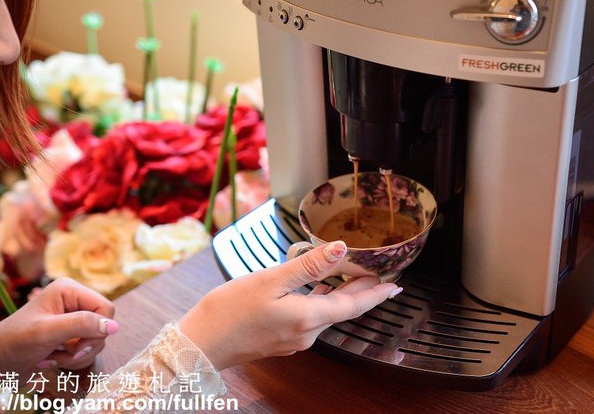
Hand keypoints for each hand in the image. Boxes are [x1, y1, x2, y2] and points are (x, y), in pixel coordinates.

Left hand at [0, 278, 116, 391]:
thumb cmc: (13, 342)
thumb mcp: (47, 332)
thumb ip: (82, 325)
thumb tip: (115, 326)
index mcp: (69, 290)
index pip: (106, 308)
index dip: (98, 329)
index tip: (79, 346)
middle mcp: (73, 302)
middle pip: (103, 326)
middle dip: (85, 346)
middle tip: (65, 354)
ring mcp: (72, 321)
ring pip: (96, 341)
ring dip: (76, 356)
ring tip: (52, 357)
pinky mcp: (69, 337)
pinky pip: (85, 351)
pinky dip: (70, 360)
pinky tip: (49, 359)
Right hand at [178, 241, 400, 369]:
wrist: (198, 344)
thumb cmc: (228, 312)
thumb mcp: (270, 280)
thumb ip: (308, 266)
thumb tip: (340, 249)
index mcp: (307, 318)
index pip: (353, 305)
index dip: (376, 294)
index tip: (395, 286)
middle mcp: (305, 334)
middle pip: (342, 310)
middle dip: (362, 292)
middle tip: (380, 276)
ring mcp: (292, 340)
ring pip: (325, 314)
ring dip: (341, 296)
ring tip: (353, 278)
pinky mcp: (279, 340)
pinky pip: (309, 319)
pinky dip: (320, 302)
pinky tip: (317, 291)